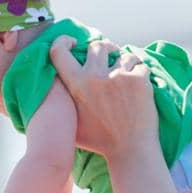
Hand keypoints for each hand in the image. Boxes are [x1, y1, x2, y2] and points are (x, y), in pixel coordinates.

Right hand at [48, 36, 152, 158]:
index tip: (73, 43)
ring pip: (122, 54)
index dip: (64, 41)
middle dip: (103, 51)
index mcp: (76, 85)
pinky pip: (139, 64)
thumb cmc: (99, 141)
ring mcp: (119, 77)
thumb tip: (51, 86)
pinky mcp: (140, 80)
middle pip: (97, 45)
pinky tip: (137, 85)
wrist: (130, 151)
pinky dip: (139, 72)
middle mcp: (96, 77)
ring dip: (124, 62)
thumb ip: (62, 102)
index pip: (59, 51)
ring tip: (125, 76)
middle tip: (108, 59)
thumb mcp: (71, 122)